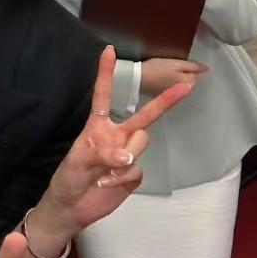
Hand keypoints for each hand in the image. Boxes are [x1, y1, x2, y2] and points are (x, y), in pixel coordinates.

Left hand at [31, 45, 191, 238]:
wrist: (73, 207)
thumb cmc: (69, 178)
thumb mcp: (77, 162)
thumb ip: (101, 155)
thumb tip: (126, 156)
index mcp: (98, 125)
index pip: (103, 95)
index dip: (106, 73)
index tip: (109, 50)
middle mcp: (116, 135)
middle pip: (145, 115)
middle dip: (166, 100)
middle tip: (187, 85)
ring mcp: (127, 154)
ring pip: (141, 143)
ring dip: (125, 157)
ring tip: (103, 172)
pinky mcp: (133, 174)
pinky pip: (138, 169)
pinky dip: (123, 177)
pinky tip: (107, 184)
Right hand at [141, 57, 208, 93]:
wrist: (137, 78)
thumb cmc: (155, 70)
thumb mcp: (176, 63)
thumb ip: (193, 66)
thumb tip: (205, 68)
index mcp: (188, 84)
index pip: (196, 73)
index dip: (187, 65)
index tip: (179, 62)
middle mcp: (182, 93)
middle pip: (188, 79)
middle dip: (182, 72)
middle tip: (171, 65)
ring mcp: (172, 95)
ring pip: (179, 82)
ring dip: (174, 76)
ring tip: (164, 69)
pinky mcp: (163, 94)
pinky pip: (170, 86)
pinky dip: (167, 80)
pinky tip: (159, 76)